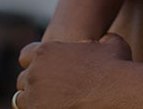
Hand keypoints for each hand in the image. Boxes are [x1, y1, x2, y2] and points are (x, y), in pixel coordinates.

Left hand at [16, 34, 132, 108]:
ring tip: (51, 101)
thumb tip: (102, 41)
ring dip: (35, 100)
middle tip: (50, 89)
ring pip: (24, 100)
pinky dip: (42, 108)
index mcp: (45, 51)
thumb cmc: (117, 67)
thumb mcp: (111, 43)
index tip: (46, 70)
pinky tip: (60, 106)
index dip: (35, 62)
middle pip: (24, 80)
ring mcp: (35, 98)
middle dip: (36, 83)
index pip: (26, 56)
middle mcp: (35, 73)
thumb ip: (99, 41)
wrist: (119, 93)